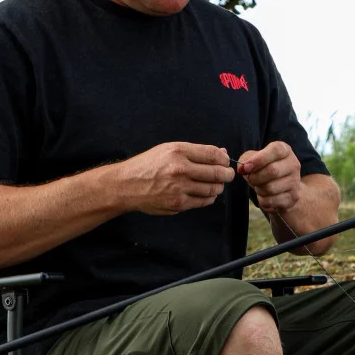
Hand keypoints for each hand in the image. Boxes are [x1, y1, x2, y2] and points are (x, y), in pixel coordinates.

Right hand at [119, 141, 234, 215]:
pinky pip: (203, 201)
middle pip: (217, 173)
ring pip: (212, 189)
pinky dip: (209, 198)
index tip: (226, 161)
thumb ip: (195, 151)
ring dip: (218, 187)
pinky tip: (205, 193)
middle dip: (227, 174)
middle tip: (228, 175)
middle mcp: (180, 169)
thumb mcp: (168, 150)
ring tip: (216, 184)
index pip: (213, 154)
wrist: (126, 185)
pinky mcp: (178, 204)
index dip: (224, 159)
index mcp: (178, 151)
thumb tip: (221, 152)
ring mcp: (179, 188)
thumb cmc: (148, 166)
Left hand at [237, 141, 301, 214]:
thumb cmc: (265, 169)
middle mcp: (293, 164)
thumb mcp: (255, 159)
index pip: (276, 150)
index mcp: (285, 150)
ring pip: (270, 188)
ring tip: (259, 187)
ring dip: (258, 189)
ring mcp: (295, 181)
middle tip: (251, 179)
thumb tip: (242, 169)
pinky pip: (271, 201)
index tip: (246, 168)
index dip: (259, 159)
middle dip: (255, 177)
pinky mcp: (293, 197)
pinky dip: (262, 200)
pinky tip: (265, 196)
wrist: (283, 188)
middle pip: (272, 171)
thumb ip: (246, 160)